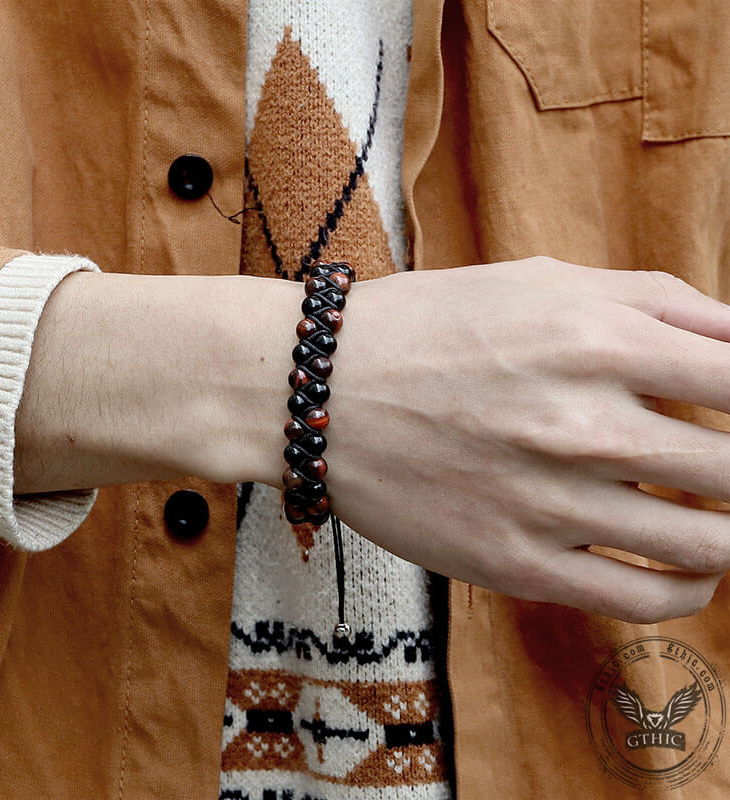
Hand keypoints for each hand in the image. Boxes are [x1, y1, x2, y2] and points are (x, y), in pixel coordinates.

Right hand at [321, 256, 729, 622]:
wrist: (319, 393)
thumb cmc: (427, 329)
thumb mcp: (538, 282)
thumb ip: (653, 299)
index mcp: (594, 339)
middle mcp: (580, 424)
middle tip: (726, 463)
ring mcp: (549, 502)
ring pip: (709, 543)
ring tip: (716, 510)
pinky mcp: (515, 563)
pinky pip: (643, 598)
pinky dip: (691, 588)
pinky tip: (689, 566)